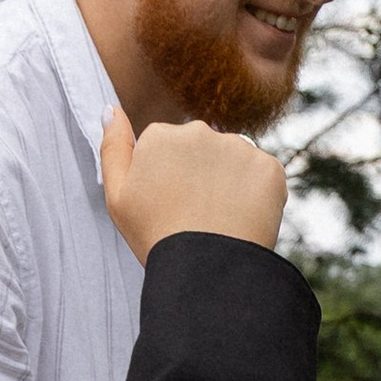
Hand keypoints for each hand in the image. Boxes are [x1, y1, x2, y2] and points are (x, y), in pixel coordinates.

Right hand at [99, 110, 286, 262]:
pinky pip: (264, 178)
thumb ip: (112, 147)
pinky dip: (258, 198)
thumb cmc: (156, 238)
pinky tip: (243, 221)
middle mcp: (200, 130)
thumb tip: (111, 109)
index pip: (170, 151)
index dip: (171, 182)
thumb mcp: (118, 196)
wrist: (205, 271)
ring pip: (235, 163)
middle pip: (204, 152)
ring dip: (231, 185)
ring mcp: (238, 147)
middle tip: (196, 217)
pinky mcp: (269, 168)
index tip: (170, 207)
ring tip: (220, 221)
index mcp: (161, 135)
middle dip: (202, 178)